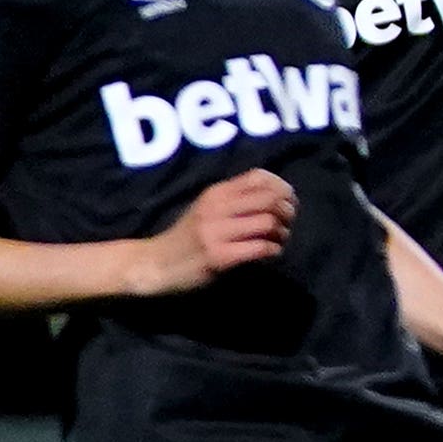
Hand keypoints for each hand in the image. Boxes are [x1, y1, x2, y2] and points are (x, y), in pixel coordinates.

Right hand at [137, 169, 298, 293]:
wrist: (154, 264)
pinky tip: (270, 253)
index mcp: (216, 193)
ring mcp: (216, 232)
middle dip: (288, 211)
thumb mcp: (207, 208)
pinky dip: (274, 250)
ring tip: (278, 240)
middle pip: (270, 198)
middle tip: (287, 224)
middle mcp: (216, 208)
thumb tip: (278, 195)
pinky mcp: (218, 256)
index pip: (260, 177)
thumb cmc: (187, 237)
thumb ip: (235, 199)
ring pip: (268, 222)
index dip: (283, 188)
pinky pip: (260, 247)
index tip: (287, 203)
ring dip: (282, 233)